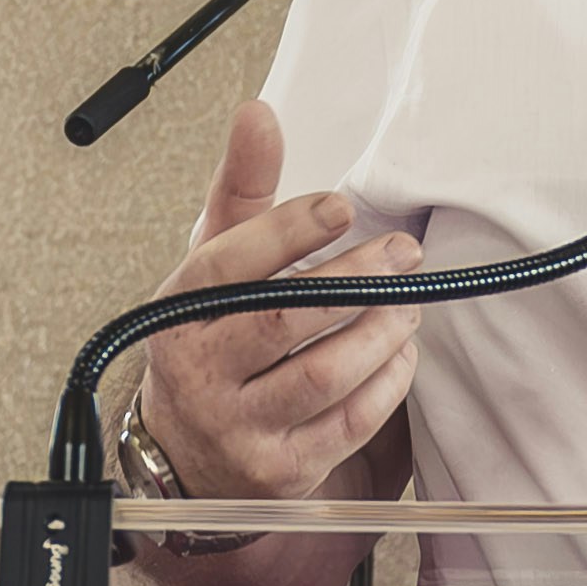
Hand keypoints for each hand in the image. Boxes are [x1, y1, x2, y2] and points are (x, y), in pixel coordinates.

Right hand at [131, 96, 421, 500]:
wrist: (190, 455)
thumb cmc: (212, 342)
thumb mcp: (214, 265)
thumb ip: (243, 192)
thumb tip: (258, 113)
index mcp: (178, 315)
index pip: (227, 267)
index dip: (285, 233)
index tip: (340, 207)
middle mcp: (200, 375)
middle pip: (283, 320)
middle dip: (354, 280)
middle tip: (403, 252)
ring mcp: (240, 428)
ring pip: (323, 374)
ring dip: (379, 331)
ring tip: (408, 301)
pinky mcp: (282, 471)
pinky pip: (349, 422)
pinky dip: (387, 382)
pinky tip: (401, 351)